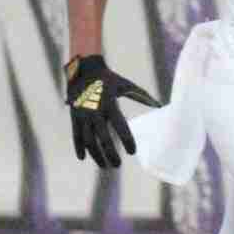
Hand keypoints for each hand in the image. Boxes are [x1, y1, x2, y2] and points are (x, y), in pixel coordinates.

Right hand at [65, 54, 160, 168]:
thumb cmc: (108, 78)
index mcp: (109, 103)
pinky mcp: (74, 116)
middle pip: (103, 138)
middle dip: (110, 153)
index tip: (133, 152)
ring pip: (88, 140)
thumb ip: (142, 97)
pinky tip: (82, 158)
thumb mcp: (125, 85)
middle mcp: (95, 111)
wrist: (83, 68)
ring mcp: (83, 114)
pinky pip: (76, 135)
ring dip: (96, 155)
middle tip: (118, 164)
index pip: (120, 126)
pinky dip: (78, 147)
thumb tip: (159, 106)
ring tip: (105, 165)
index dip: (126, 140)